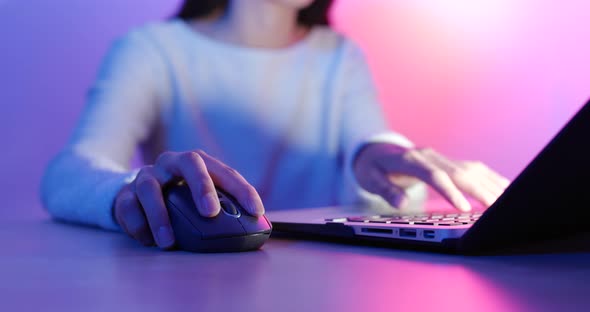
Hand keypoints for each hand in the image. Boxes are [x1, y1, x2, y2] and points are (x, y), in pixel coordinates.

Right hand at [113, 150, 264, 248]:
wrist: (133, 196)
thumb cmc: (177, 199)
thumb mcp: (199, 201)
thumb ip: (222, 209)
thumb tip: (252, 230)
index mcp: (197, 164)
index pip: (224, 171)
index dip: (242, 189)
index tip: (256, 210)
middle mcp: (172, 164)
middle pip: (190, 162)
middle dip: (202, 186)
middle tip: (211, 213)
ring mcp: (146, 177)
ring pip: (151, 188)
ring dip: (161, 216)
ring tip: (169, 242)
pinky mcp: (125, 195)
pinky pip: (128, 207)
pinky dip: (138, 226)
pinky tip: (148, 241)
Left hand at [353, 144, 509, 211]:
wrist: (375, 151)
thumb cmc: (373, 168)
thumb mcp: (371, 179)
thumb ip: (386, 190)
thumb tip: (401, 202)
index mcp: (411, 161)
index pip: (436, 176)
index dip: (451, 192)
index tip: (464, 208)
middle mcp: (430, 156)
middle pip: (460, 172)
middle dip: (480, 190)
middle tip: (497, 209)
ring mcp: (441, 157)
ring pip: (471, 169)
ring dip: (490, 184)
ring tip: (509, 201)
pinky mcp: (448, 161)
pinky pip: (473, 168)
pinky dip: (489, 178)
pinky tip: (504, 188)